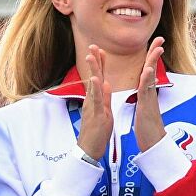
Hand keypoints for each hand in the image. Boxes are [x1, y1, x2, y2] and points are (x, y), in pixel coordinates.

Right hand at [75, 45, 114, 161]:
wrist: (89, 150)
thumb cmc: (97, 132)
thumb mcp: (104, 111)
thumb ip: (105, 98)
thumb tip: (106, 83)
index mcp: (97, 99)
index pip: (99, 77)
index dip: (100, 64)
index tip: (101, 50)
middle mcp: (93, 100)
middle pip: (94, 77)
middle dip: (94, 61)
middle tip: (94, 45)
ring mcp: (93, 106)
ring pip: (93, 85)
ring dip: (93, 70)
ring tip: (92, 56)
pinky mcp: (96, 114)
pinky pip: (96, 100)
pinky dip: (96, 89)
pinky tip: (95, 79)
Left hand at [131, 38, 167, 153]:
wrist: (152, 143)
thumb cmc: (147, 127)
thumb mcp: (145, 107)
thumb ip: (146, 96)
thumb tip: (147, 88)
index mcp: (146, 92)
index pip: (148, 70)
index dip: (150, 56)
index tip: (155, 43)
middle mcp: (149, 92)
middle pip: (152, 68)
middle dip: (155, 53)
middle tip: (161, 38)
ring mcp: (149, 99)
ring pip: (150, 76)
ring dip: (153, 61)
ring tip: (157, 48)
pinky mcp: (147, 106)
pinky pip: (146, 91)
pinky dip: (147, 79)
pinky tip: (147, 69)